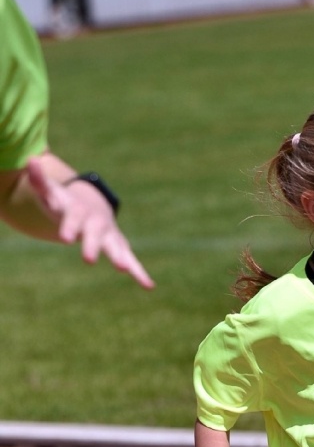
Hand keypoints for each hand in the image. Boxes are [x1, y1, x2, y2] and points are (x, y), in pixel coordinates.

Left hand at [26, 156, 153, 288]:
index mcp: (80, 210)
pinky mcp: (119, 247)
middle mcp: (98, 222)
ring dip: (120, 257)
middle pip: (95, 233)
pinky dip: (140, 272)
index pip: (75, 217)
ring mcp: (110, 235)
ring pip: (116, 246)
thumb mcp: (50, 192)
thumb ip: (40, 180)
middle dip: (92, 245)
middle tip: (87, 260)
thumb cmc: (65, 203)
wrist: (91, 205)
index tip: (64, 239)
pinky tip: (149, 285)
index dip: (70, 227)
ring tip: (123, 269)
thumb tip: (31, 161)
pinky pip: (131, 260)